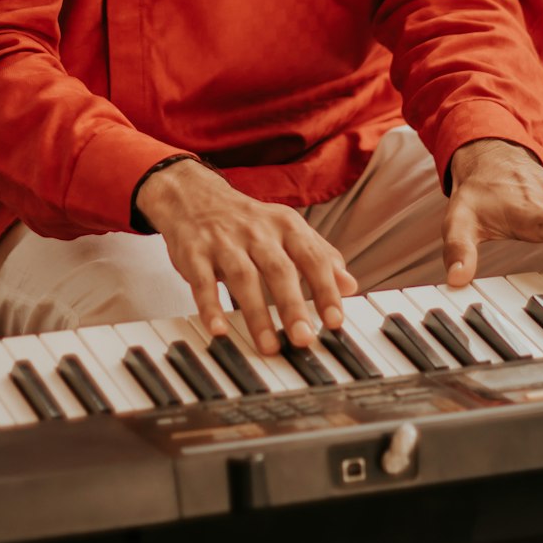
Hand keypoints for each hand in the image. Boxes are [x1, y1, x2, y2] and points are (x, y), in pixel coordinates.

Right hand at [134, 159, 356, 355]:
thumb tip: (349, 284)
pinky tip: (218, 330)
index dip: (326, 289)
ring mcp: (224, 242)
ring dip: (256, 314)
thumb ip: (318, 254)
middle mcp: (257, 231)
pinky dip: (210, 306)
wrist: (193, 196)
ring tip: (269, 346)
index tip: (335, 321)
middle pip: (279, 269)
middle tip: (304, 339)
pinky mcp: (194, 254)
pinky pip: (202, 282)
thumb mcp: (286, 229)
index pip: (312, 257)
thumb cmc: (247, 222)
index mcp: (285, 225)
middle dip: (292, 306)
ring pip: (243, 278)